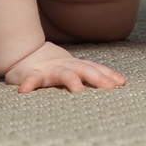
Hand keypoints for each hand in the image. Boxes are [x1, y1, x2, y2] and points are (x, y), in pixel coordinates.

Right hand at [4, 41, 125, 93]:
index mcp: (76, 67)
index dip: (108, 74)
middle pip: (85, 70)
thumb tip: (115, 86)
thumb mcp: (72, 70)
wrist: (24, 54)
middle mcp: (66, 66)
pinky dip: (28, 84)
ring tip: (78, 89)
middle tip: (110, 88)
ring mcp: (49, 70)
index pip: (95, 69)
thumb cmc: (53, 68)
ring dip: (71, 80)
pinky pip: (31, 79)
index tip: (122, 82)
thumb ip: (88, 77)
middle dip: (98, 78)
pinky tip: (24, 91)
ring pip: (63, 74)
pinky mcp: (31, 74)